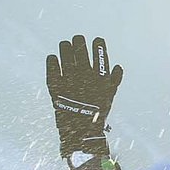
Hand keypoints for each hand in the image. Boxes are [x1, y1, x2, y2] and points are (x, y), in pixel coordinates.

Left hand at [46, 35, 124, 158]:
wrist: (81, 130)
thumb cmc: (97, 112)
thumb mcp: (110, 96)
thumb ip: (114, 80)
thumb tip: (117, 67)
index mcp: (99, 77)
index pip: (100, 54)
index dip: (98, 45)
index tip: (97, 40)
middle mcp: (84, 75)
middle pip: (80, 50)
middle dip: (79, 42)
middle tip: (77, 39)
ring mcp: (69, 80)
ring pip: (65, 55)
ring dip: (65, 47)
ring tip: (64, 45)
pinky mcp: (56, 86)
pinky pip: (52, 69)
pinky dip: (52, 61)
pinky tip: (52, 58)